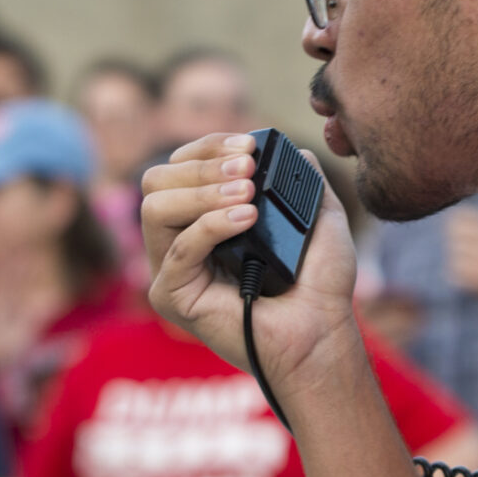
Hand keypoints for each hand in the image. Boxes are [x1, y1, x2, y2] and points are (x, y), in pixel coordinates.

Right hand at [142, 133, 366, 397]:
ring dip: (202, 191)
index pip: (180, 166)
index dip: (209, 147)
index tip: (249, 145)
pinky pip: (178, 249)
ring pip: (154, 208)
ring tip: (247, 195)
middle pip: (156, 180)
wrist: (323, 331)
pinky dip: (211, 225)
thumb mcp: (317, 216)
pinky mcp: (171, 297)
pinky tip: (246, 219)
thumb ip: (303, 178)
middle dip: (202, 165)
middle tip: (247, 168)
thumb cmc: (320, 283)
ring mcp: (172, 270)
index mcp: (203, 217)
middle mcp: (180, 240)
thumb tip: (291, 149)